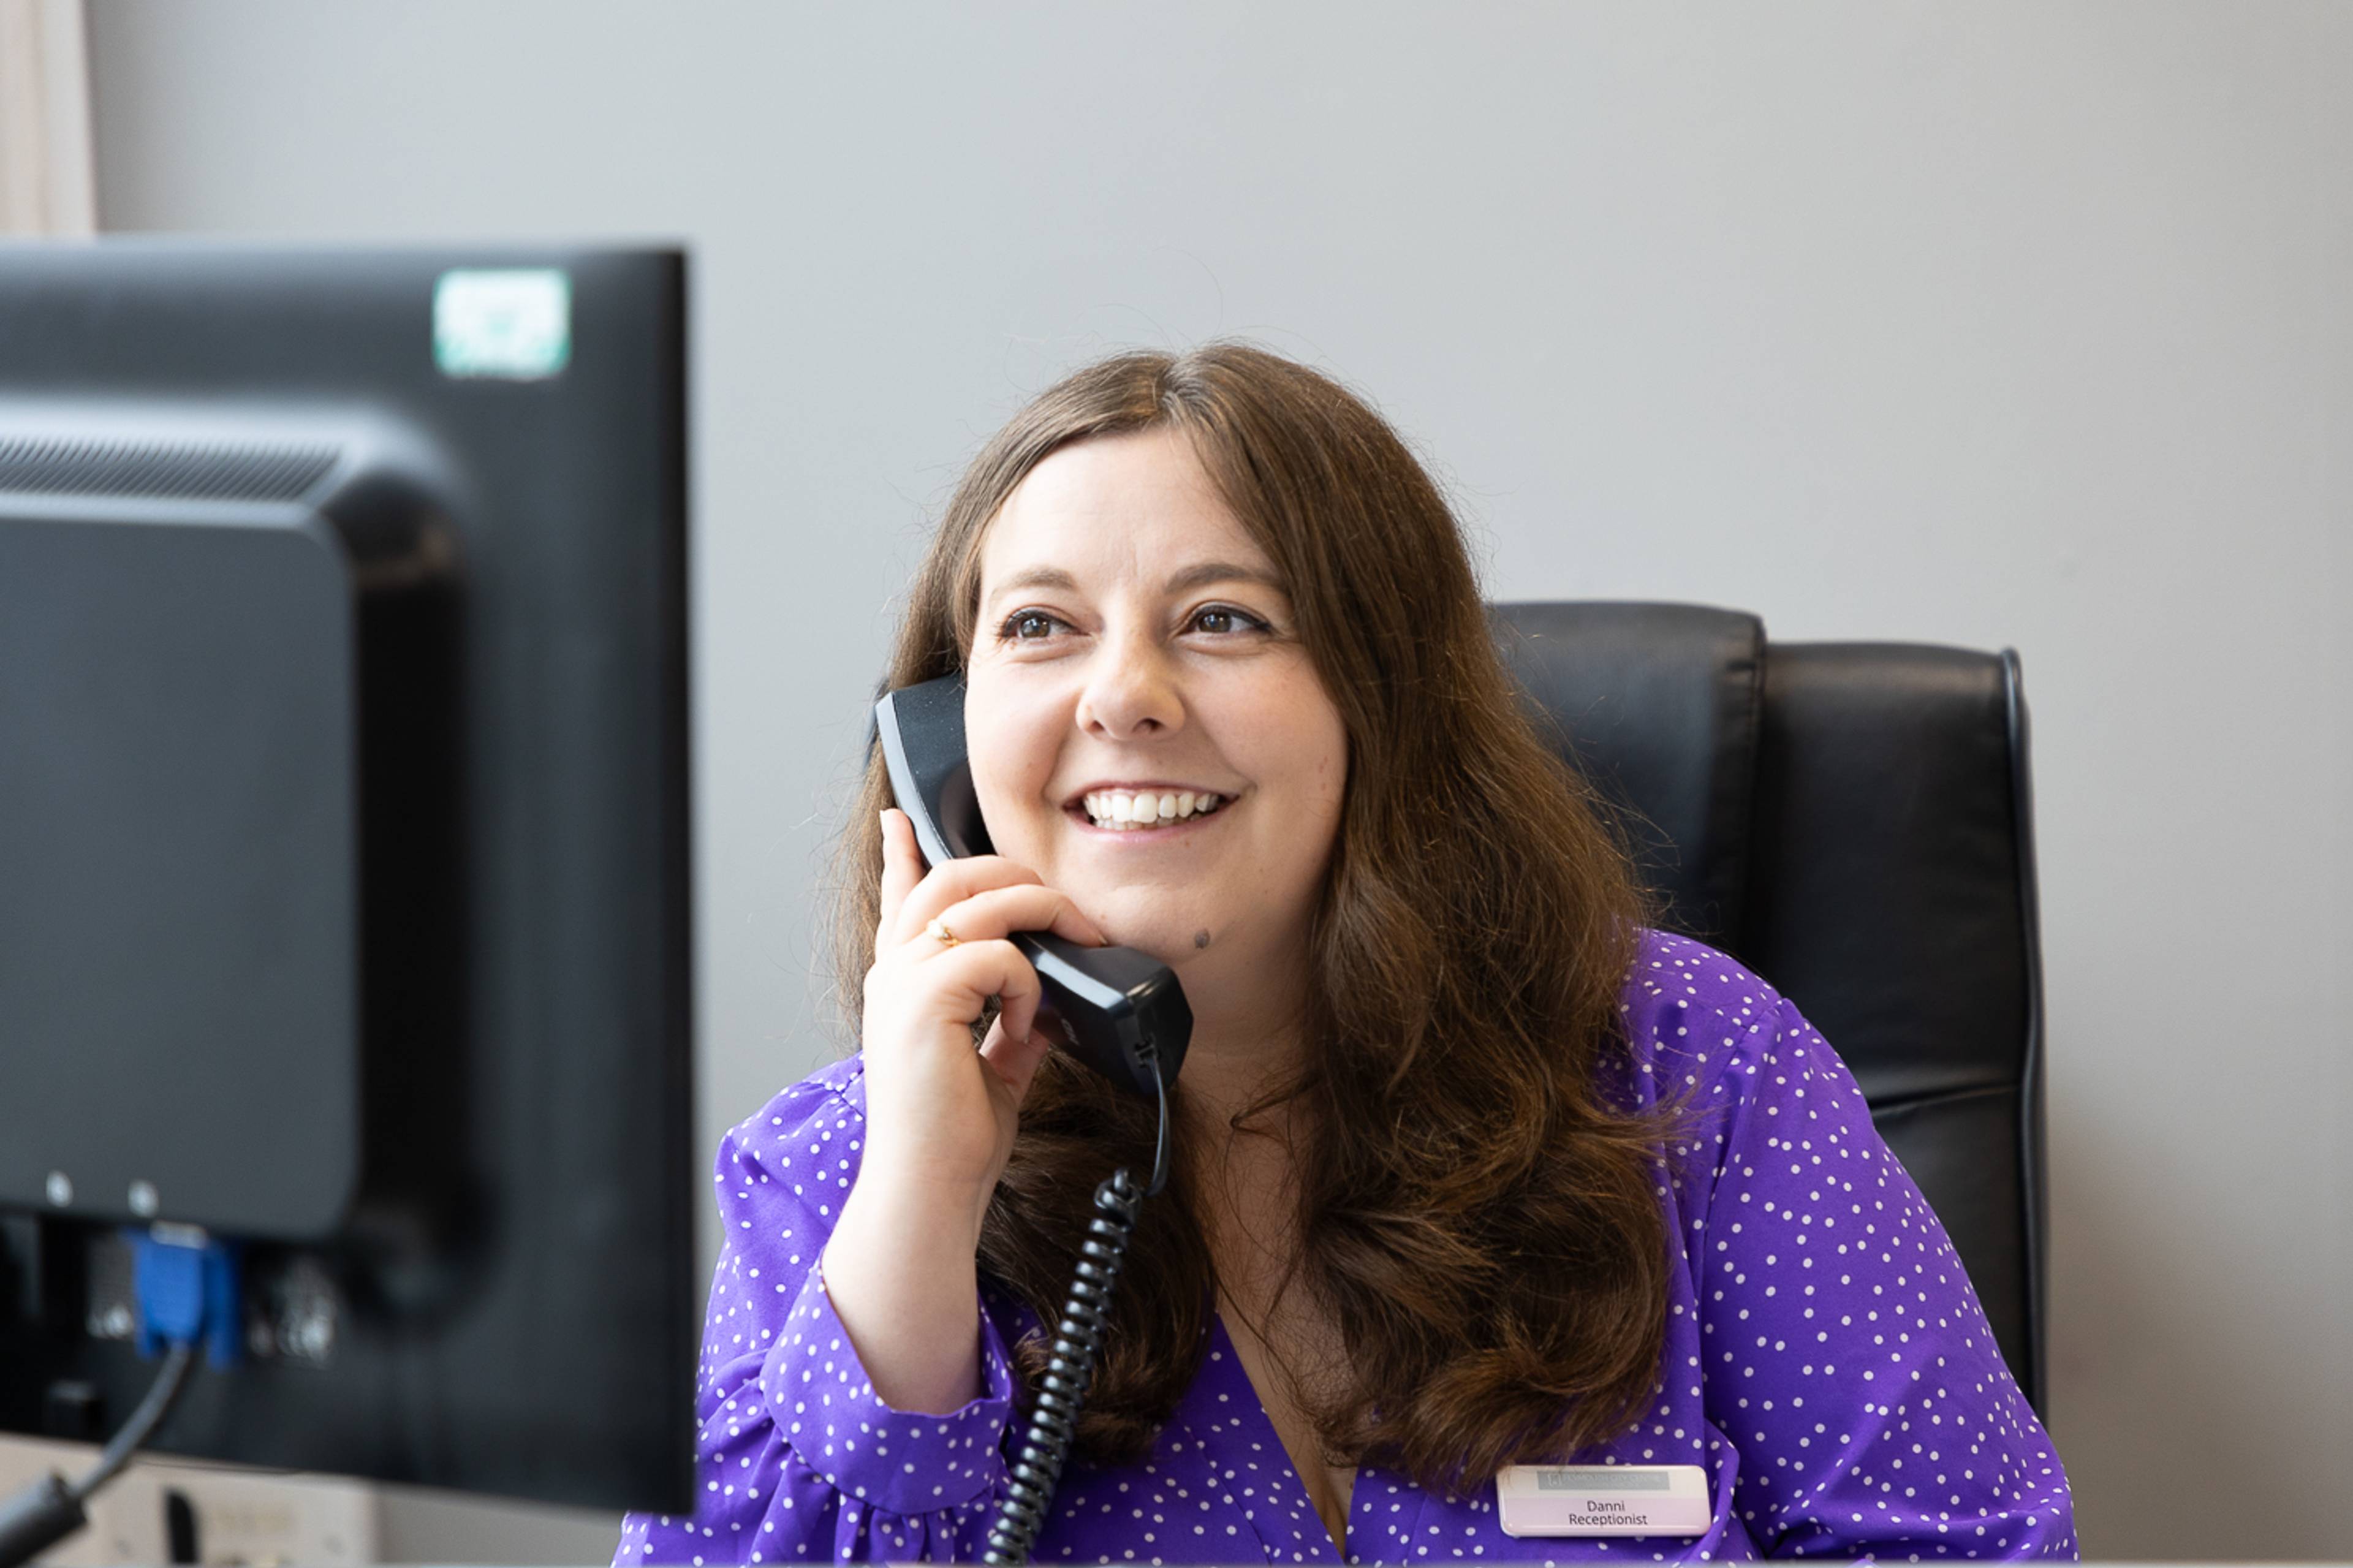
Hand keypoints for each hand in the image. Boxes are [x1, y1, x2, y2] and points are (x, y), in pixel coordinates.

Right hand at [854, 807, 1106, 1238]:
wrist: (931, 1189)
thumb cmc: (952, 1140)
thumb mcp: (992, 1066)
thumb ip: (1012, 1024)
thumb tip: (1051, 1002)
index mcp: (901, 985)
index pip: (898, 901)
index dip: (900, 855)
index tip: (899, 821)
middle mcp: (893, 972)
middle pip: (952, 878)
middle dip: (1019, 876)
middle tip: (1070, 908)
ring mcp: (902, 980)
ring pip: (980, 900)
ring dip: (1042, 914)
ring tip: (1076, 945)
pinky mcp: (923, 997)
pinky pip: (998, 953)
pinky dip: (1029, 983)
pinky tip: (1029, 1024)